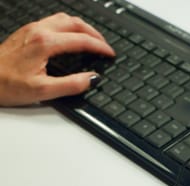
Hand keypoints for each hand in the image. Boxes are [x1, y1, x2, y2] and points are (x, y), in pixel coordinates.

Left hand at [0, 13, 114, 105]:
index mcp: (45, 43)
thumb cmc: (7, 85)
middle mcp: (39, 31)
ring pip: (64, 19)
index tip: (109, 53)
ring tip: (91, 39)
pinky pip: (53, 22)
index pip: (81, 40)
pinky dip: (68, 27)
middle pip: (74, 23)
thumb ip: (70, 85)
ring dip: (81, 27)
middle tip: (104, 45)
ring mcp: (32, 29)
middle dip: (94, 33)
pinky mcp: (26, 33)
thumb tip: (91, 79)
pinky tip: (69, 37)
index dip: (99, 47)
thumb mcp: (42, 91)